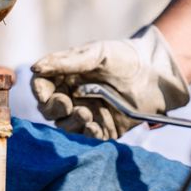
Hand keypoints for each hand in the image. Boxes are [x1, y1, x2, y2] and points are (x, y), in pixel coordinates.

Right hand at [30, 25, 188, 138]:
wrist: (156, 72)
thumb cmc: (124, 57)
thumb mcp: (96, 53)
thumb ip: (66, 62)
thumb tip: (35, 68)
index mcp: (67, 76)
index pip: (42, 87)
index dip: (40, 93)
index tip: (47, 95)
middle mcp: (73, 96)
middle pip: (50, 111)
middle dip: (56, 110)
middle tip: (69, 105)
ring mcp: (87, 114)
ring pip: (66, 127)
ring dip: (72, 123)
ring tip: (87, 113)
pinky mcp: (103, 129)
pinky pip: (89, 138)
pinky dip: (89, 135)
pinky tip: (96, 127)